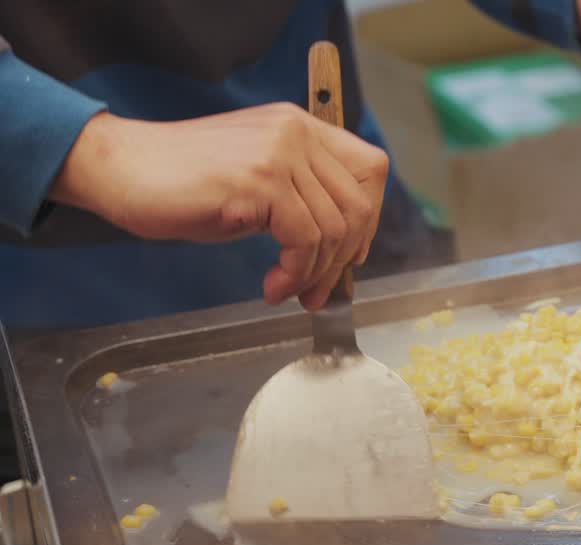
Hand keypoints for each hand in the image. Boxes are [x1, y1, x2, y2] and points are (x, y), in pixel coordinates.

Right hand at [49, 103, 388, 310]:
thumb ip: (301, 196)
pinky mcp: (259, 180)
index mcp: (300, 126)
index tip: (350, 255)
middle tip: (318, 291)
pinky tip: (273, 286)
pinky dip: (295, 274)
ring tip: (289, 291)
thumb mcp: (258, 180)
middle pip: (358, 204)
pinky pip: (305, 239)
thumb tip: (344, 245)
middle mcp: (295, 132)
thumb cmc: (183, 184)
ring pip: (335, 227)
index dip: (369, 217)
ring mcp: (279, 152)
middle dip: (344, 259)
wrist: (119, 169)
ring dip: (316, 273)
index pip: (370, 169)